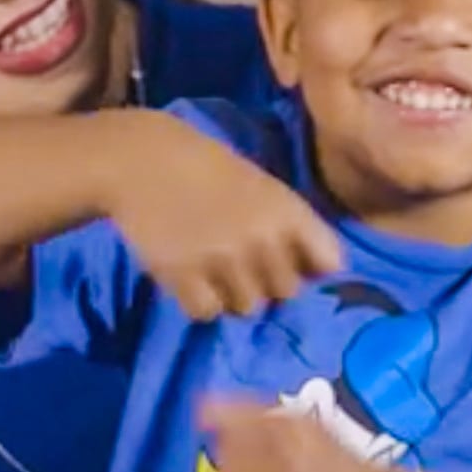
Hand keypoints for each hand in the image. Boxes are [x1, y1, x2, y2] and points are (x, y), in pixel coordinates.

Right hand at [112, 116, 342, 318]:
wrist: (142, 160)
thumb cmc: (207, 169)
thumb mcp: (263, 187)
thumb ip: (290, 227)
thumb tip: (319, 274)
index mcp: (287, 210)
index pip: (329, 261)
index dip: (313, 267)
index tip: (296, 265)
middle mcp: (262, 238)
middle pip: (287, 292)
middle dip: (269, 283)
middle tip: (244, 266)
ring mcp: (223, 259)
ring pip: (248, 307)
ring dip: (233, 295)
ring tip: (213, 270)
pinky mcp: (183, 276)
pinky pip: (207, 312)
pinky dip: (200, 301)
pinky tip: (190, 276)